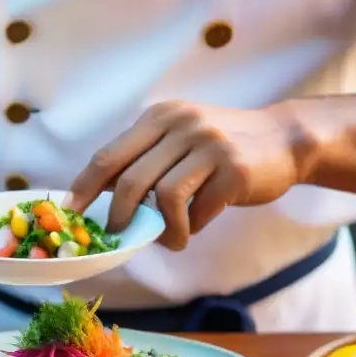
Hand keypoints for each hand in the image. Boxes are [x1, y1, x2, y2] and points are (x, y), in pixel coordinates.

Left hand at [66, 101, 303, 249]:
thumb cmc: (222, 148)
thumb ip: (145, 159)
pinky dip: (190, 228)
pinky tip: (193, 230)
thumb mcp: (180, 139)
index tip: (70, 213)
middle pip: (130, 180)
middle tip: (120, 236)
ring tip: (171, 239)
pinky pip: (198, 210)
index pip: (108, 155)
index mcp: (160, 117)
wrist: (285, 139)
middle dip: (118, 217)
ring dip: (162, 229)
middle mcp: (182, 125)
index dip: (84, 188)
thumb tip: (100, 196)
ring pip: (164, 197)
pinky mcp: (235, 170)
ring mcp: (210, 146)